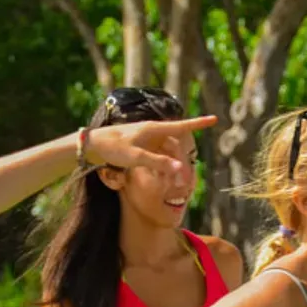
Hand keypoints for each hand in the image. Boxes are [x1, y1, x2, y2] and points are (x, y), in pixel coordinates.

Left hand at [87, 116, 216, 183]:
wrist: (92, 145)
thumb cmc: (112, 148)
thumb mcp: (136, 157)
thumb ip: (159, 163)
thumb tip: (180, 170)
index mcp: (154, 129)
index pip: (182, 126)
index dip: (199, 123)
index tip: (215, 119)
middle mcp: (153, 132)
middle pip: (177, 146)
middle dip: (183, 164)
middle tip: (184, 185)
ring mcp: (148, 139)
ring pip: (169, 152)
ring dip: (173, 168)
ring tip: (175, 187)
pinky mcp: (142, 146)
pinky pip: (160, 156)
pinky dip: (164, 167)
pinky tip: (163, 179)